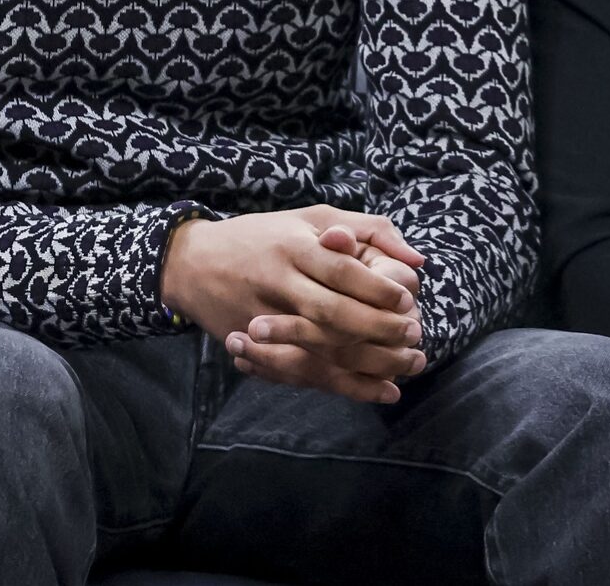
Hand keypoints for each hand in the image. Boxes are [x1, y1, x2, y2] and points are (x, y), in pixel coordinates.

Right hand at [164, 207, 424, 403]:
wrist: (191, 262)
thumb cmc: (263, 236)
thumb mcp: (310, 218)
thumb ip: (367, 230)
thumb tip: (418, 261)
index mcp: (292, 246)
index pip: (341, 270)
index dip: (377, 288)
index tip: (408, 301)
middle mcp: (277, 282)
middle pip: (332, 313)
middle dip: (378, 329)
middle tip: (414, 335)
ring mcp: (262, 318)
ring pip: (319, 349)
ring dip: (368, 364)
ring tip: (406, 367)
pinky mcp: (254, 348)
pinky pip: (303, 373)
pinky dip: (344, 387)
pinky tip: (380, 390)